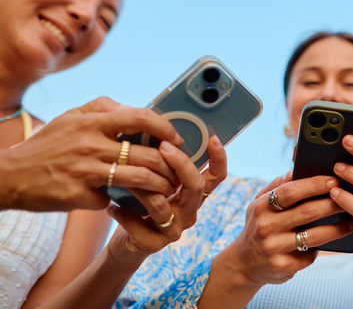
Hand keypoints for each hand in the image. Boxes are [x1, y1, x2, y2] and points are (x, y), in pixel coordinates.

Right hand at [0, 97, 183, 211]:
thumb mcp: (70, 117)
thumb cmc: (46, 145)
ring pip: (140, 180)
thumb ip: (103, 108)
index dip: (166, 128)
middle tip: (178, 173)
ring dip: (160, 188)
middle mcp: (90, 145)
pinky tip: (122, 204)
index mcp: (91, 123)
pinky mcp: (78, 196)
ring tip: (166, 191)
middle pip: (147, 155)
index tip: (176, 139)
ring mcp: (84, 171)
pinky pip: (111, 200)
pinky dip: (119, 203)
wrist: (9, 176)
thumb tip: (133, 108)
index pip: (140, 119)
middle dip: (170, 167)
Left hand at [105, 134, 227, 264]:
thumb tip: (158, 130)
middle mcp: (190, 211)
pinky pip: (140, 227)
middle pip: (196, 186)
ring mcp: (174, 230)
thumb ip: (161, 163)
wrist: (126, 244)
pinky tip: (110, 206)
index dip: (219, 158)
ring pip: (164, 205)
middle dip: (181, 163)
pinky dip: (124, 214)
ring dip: (143, 187)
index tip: (213, 137)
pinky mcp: (154, 245)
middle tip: (164, 146)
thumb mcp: (154, 182)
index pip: (216, 176)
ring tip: (125, 173)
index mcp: (193, 195)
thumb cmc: (139, 205)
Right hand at [225, 174, 352, 286]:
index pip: (290, 191)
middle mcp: (266, 227)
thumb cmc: (259, 225)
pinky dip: (322, 249)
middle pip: (307, 212)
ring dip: (337, 229)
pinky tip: (333, 243)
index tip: (334, 180)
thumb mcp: (260, 204)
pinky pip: (309, 256)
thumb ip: (277, 186)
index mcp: (261, 206)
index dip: (314, 184)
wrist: (244, 264)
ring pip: (314, 237)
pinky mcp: (282, 267)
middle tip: (351, 199)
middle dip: (333, 204)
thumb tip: (296, 168)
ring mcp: (273, 248)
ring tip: (352, 222)